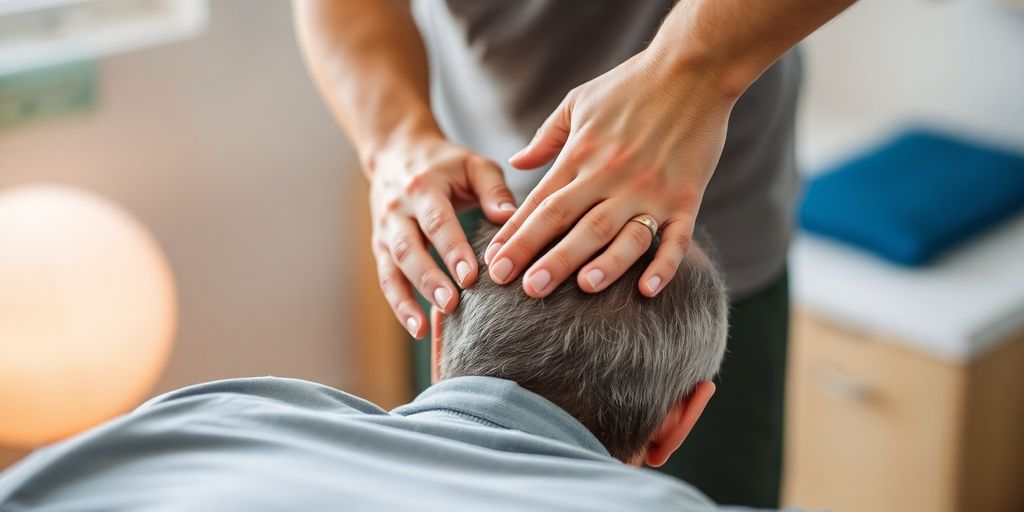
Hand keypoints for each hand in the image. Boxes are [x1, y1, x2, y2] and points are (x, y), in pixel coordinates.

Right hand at [369, 134, 516, 337]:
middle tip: (452, 304)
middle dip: (429, 279)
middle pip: (408, 248)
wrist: (397, 151)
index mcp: (422, 187)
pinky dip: (399, 305)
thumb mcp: (473, 164)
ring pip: (391, 268)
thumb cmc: (446, 163)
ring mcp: (384, 230)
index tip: (470, 276)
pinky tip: (417, 329)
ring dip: (408, 299)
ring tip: (427, 326)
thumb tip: (510, 218)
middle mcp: (397, 209)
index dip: (452, 250)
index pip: (437, 222)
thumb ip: (493, 189)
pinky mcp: (380, 247)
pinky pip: (386, 279)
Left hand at [486, 49, 736, 297]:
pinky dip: (662, 265)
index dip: (516, 235)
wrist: (693, 68)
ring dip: (601, 264)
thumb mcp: (578, 101)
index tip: (495, 263)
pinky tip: (646, 290)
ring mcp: (650, 189)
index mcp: (582, 155)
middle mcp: (612, 176)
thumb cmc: (631, 84)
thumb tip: (516, 163)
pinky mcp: (686, 197)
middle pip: (572, 223)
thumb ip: (547, 137)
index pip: (541, 203)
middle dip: (543, 257)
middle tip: (521, 289)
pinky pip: (675, 238)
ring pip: (619, 234)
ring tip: (580, 289)